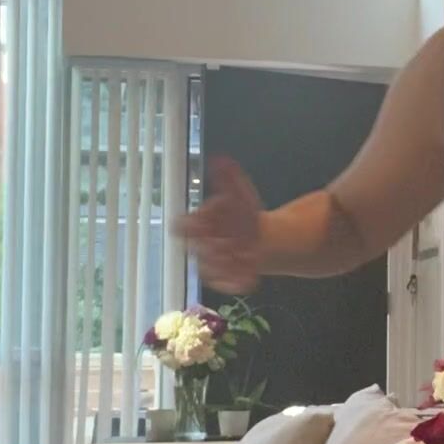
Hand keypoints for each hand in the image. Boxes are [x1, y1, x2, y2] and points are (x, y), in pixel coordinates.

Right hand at [176, 157, 262, 293]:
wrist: (261, 240)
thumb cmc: (244, 216)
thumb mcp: (239, 194)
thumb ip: (228, 178)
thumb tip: (219, 158)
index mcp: (197, 226)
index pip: (182, 227)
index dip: (193, 224)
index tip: (209, 219)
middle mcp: (199, 247)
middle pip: (196, 249)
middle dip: (210, 245)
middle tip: (229, 241)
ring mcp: (210, 265)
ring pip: (208, 269)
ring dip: (225, 263)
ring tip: (245, 256)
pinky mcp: (223, 280)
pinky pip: (223, 284)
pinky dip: (234, 283)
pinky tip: (249, 278)